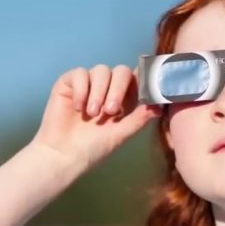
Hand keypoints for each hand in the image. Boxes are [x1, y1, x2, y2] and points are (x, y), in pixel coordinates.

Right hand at [31, 65, 161, 170]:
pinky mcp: (69, 83)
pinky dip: (81, 90)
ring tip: (92, 114)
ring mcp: (88, 84)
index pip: (136, 78)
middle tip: (110, 111)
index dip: (143, 76)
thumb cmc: (93, 147)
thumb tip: (160, 104)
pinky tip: (78, 108)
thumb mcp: (121, 133)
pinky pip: (79, 73)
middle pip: (120, 71)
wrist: (64, 155)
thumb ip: (140, 117)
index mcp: (123, 98)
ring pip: (100, 70)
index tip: (148, 82)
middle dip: (118, 89)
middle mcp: (107, 87)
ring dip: (98, 92)